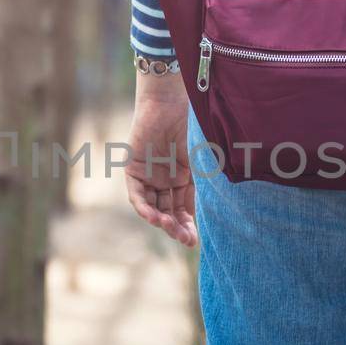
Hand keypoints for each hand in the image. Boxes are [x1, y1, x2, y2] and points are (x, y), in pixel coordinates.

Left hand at [123, 70, 197, 246]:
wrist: (173, 102)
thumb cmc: (194, 127)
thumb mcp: (203, 162)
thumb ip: (203, 187)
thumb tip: (212, 216)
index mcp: (185, 179)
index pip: (184, 210)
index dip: (188, 227)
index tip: (194, 242)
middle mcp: (166, 180)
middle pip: (169, 212)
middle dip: (176, 227)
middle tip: (185, 239)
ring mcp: (149, 176)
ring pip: (153, 207)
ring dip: (161, 220)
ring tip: (170, 227)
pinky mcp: (133, 169)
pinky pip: (136, 195)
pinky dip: (144, 207)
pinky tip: (154, 217)